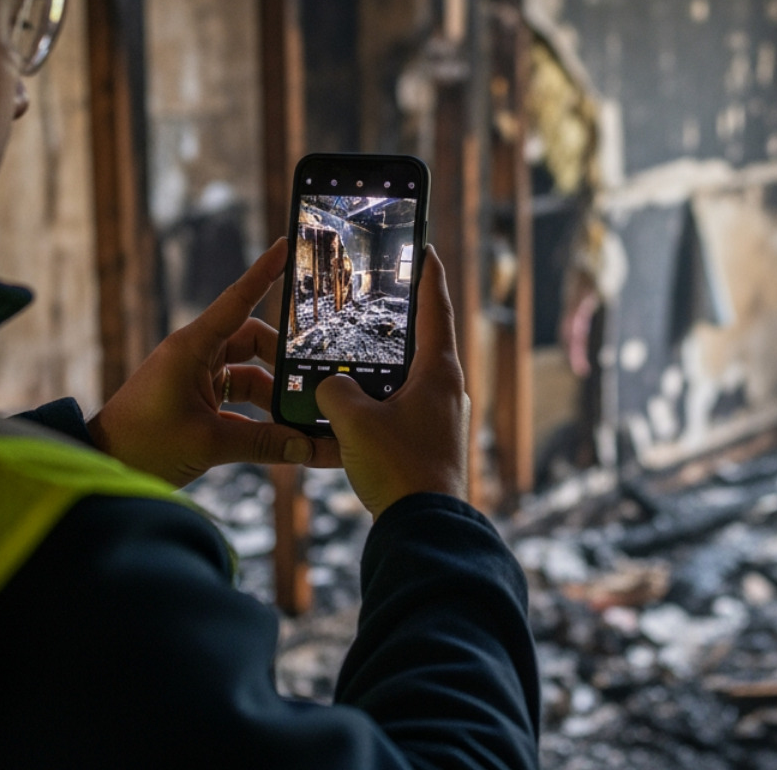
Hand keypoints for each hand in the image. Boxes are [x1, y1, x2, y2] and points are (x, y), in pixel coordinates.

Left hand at [90, 237, 341, 485]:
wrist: (103, 465)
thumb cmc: (142, 444)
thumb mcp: (208, 444)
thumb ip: (263, 443)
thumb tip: (307, 446)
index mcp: (192, 347)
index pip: (238, 300)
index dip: (264, 272)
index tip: (286, 245)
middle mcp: (195, 355)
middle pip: (253, 341)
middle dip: (282, 362)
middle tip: (310, 384)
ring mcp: (195, 379)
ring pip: (249, 374)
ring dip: (272, 396)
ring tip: (298, 421)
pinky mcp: (195, 403)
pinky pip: (237, 400)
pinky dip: (258, 417)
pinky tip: (279, 438)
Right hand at [315, 245, 468, 517]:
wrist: (424, 529)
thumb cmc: (399, 468)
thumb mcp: (354, 422)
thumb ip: (334, 392)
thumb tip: (328, 387)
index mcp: (440, 372)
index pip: (435, 309)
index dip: (427, 275)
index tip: (424, 247)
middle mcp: (448, 391)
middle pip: (421, 344)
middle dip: (395, 326)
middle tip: (374, 302)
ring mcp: (442, 419)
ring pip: (407, 382)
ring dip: (380, 373)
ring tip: (348, 363)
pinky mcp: (431, 445)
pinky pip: (401, 414)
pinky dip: (377, 408)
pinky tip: (350, 415)